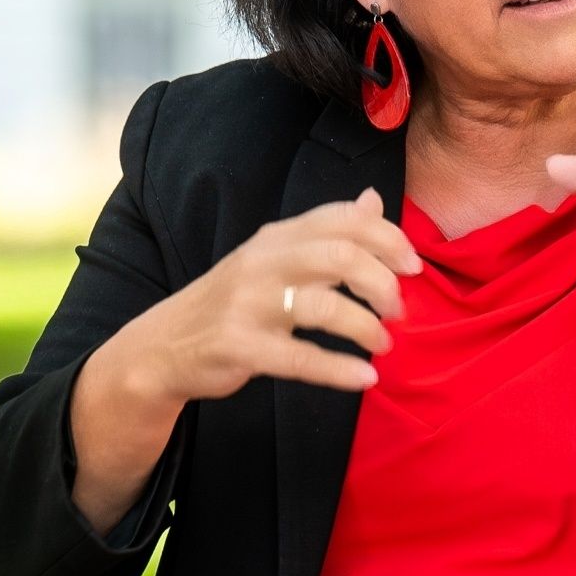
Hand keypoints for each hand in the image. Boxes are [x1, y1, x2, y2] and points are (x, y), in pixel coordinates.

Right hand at [122, 185, 421, 403]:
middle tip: (399, 309)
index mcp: (277, 237)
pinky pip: (300, 358)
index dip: (389, 238)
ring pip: (324, 306)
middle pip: (341, 255)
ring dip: (367, 328)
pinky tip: (366, 378)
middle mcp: (263, 262)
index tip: (414, 266)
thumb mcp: (276, 257)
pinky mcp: (239, 347)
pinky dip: (339, 369)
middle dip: (383, 283)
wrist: (162, 347)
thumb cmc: (234, 301)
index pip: (343, 220)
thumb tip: (374, 198)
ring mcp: (248, 304)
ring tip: (385, 344)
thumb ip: (327, 232)